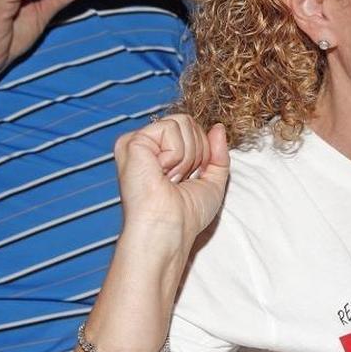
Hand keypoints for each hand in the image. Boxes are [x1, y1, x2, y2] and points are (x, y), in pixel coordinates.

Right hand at [114, 115, 229, 244]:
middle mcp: (147, 144)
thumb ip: (218, 153)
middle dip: (197, 153)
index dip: (204, 153)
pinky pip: (170, 129)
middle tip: (179, 180)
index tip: (190, 179)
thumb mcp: (213, 180)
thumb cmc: (187, 214)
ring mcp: (136, 141)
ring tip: (170, 179)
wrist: (170, 229)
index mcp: (161, 152)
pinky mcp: (132, 142)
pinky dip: (176, 155)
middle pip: (189, 122)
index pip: (193, 128)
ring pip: (182, 122)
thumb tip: (217, 127)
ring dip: (187, 157)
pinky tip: (162, 174)